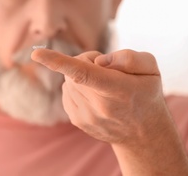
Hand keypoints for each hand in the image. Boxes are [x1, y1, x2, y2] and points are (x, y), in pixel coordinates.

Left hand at [31, 48, 164, 143]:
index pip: (83, 73)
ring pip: (68, 80)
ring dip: (82, 75)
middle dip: (87, 61)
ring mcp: (86, 116)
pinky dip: (77, 87)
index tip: (36, 54)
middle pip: (75, 69)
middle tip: (107, 69)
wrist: (143, 133)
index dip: (58, 62)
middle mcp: (99, 106)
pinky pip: (67, 91)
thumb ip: (127, 58)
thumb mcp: (150, 69)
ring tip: (103, 85)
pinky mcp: (77, 121)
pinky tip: (95, 95)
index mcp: (117, 89)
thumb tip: (98, 61)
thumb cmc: (146, 93)